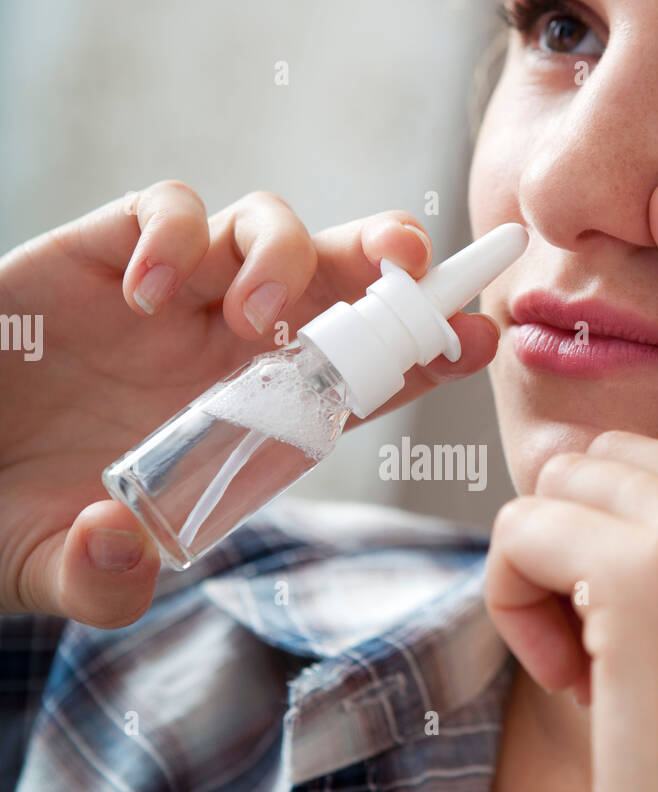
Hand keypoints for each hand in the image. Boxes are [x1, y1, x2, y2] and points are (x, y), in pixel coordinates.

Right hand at [0, 181, 497, 626]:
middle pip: (335, 279)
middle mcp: (224, 349)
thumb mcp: (55, 566)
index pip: (357, 377)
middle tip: (408, 264)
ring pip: (267, 227)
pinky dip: (175, 234)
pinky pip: (167, 209)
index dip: (420, 352)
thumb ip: (98, 582)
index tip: (476, 341)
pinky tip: (146, 292)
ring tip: (255, 318)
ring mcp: (172, 297)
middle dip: (384, 263)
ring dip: (286, 254)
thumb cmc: (5, 510)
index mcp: (247, 420)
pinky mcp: (107, 253)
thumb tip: (125, 549)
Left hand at [485, 173, 657, 791]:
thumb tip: (578, 474)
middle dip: (590, 548)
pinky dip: (521, 603)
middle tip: (633, 657)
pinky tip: (582, 681)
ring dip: (555, 581)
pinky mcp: (648, 570)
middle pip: (619, 455)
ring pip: (562, 493)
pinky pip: (523, 533)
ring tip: (618, 678)